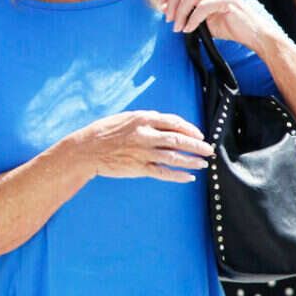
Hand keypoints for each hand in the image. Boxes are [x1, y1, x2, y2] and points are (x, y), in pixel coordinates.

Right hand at [70, 110, 213, 183]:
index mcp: (143, 119)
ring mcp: (143, 153)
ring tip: (203, 163)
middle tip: (209, 149)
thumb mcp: (126, 118)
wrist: (86, 150)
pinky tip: (189, 177)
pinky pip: (163, 173)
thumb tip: (168, 124)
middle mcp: (145, 135)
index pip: (174, 122)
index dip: (189, 129)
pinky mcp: (139, 168)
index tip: (199, 134)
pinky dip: (178, 175)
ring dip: (191, 161)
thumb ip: (147, 120)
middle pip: (178, 140)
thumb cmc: (105, 132)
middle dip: (197, 145)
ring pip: (174, 157)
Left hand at [157, 0, 284, 49]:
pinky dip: (192, 20)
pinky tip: (189, 29)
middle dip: (171, 2)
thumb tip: (167, 8)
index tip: (161, 5)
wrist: (252, 33)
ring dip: (180, 14)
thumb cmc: (227, 24)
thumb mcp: (203, 13)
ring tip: (178, 27)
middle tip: (168, 19)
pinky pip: (202, 7)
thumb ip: (188, 7)